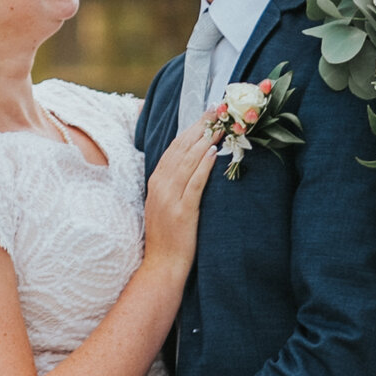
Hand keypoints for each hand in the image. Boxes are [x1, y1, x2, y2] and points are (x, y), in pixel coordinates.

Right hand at [138, 124, 215, 278]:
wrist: (162, 265)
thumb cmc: (167, 237)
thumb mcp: (165, 204)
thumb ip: (173, 184)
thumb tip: (193, 163)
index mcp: (155, 181)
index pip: (173, 148)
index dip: (190, 129)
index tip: (206, 114)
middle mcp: (160, 185)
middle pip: (181, 149)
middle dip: (200, 127)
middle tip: (217, 110)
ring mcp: (170, 197)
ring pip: (187, 161)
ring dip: (204, 140)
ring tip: (219, 124)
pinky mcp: (183, 210)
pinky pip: (194, 182)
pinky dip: (204, 165)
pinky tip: (214, 152)